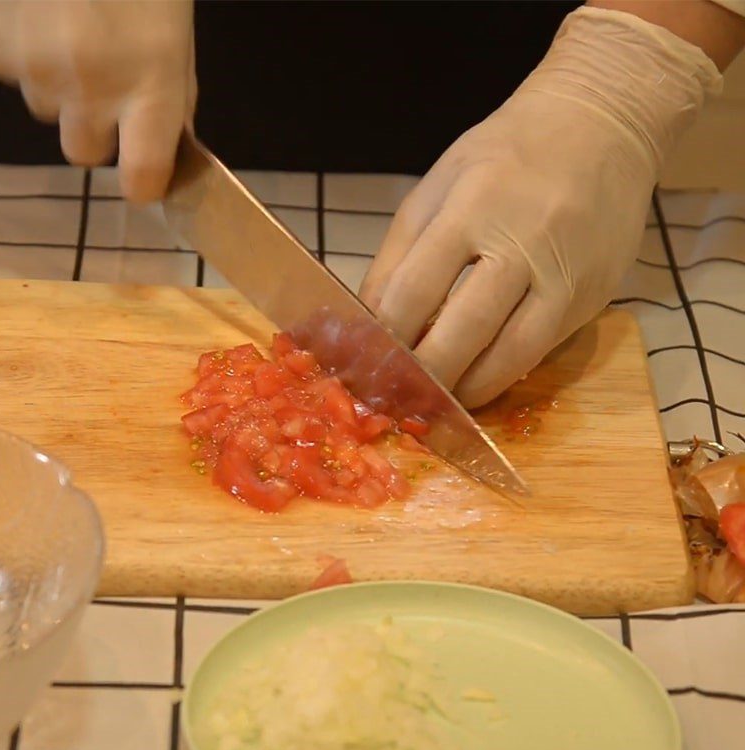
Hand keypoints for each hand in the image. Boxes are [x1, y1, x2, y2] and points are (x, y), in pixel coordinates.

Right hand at [0, 0, 195, 202]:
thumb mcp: (174, 35)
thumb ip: (170, 96)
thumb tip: (162, 146)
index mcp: (150, 86)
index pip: (142, 175)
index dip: (143, 184)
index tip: (142, 178)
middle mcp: (91, 88)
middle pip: (83, 152)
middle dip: (94, 128)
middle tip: (103, 84)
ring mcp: (34, 67)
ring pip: (45, 108)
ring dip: (58, 83)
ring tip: (68, 26)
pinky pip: (9, 70)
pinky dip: (22, 48)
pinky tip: (36, 8)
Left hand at [359, 6, 722, 408]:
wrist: (601, 126)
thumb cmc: (506, 156)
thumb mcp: (439, 184)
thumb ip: (400, 251)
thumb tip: (370, 319)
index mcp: (471, 206)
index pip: (415, 289)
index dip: (387, 337)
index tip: (368, 362)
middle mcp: (522, 241)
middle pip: (464, 330)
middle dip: (425, 375)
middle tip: (399, 397)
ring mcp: (564, 273)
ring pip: (511, 353)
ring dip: (467, 388)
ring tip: (437, 402)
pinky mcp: (592, 296)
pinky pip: (542, 350)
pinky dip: (504, 374)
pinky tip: (477, 382)